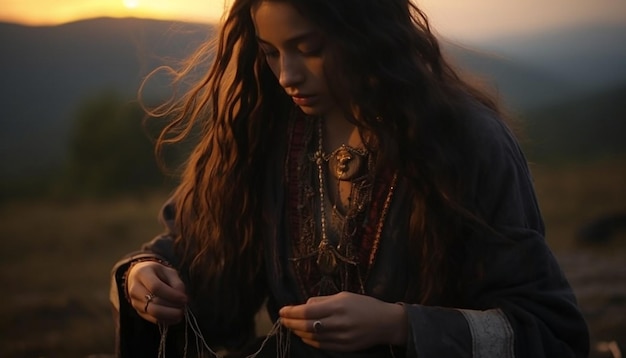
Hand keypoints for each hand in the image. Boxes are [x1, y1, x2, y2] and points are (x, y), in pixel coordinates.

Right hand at [126, 261, 186, 324]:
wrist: (138, 277)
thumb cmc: (157, 273)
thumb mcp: (168, 271)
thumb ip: (177, 283)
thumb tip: (182, 298)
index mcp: (142, 273)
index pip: (156, 287)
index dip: (172, 295)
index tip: (184, 299)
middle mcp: (135, 289)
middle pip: (153, 303)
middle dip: (171, 308)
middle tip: (183, 308)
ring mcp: (135, 302)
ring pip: (153, 313)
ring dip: (169, 315)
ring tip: (180, 313)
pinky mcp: (138, 311)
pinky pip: (152, 319)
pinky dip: (166, 320)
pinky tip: (174, 317)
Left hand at [279, 291, 406, 351]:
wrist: (386, 323)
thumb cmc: (365, 305)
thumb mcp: (344, 295)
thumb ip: (323, 300)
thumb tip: (305, 304)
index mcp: (338, 306)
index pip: (308, 310)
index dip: (292, 312)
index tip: (282, 310)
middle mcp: (338, 323)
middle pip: (307, 325)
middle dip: (291, 323)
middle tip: (282, 319)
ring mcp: (341, 337)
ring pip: (312, 337)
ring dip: (298, 332)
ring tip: (290, 326)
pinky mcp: (344, 348)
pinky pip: (322, 345)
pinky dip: (309, 341)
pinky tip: (303, 335)